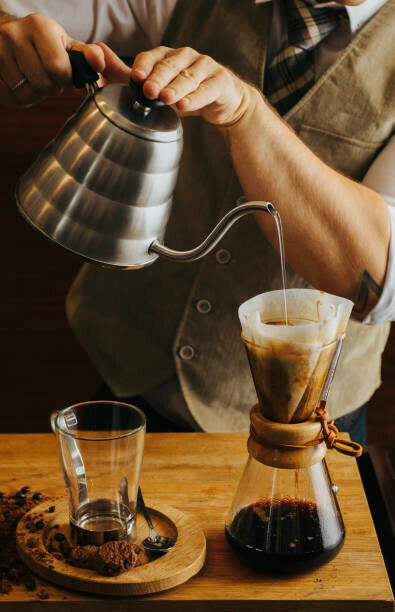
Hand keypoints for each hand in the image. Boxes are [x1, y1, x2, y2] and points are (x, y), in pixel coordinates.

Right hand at [0, 13, 104, 106]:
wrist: (6, 36)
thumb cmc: (43, 44)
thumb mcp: (66, 45)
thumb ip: (87, 56)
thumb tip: (98, 63)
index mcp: (39, 26)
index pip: (58, 68)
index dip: (65, 79)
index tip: (63, 74)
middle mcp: (14, 34)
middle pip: (43, 85)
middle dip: (51, 89)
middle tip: (47, 78)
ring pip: (27, 95)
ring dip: (36, 95)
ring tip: (33, 79)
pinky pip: (11, 99)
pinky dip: (20, 99)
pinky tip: (20, 84)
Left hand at [128, 45, 256, 126]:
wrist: (223, 101)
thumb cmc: (187, 94)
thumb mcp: (162, 89)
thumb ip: (136, 81)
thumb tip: (105, 67)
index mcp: (168, 56)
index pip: (152, 57)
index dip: (144, 66)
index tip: (136, 78)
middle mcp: (186, 56)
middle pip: (169, 66)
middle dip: (157, 79)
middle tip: (149, 91)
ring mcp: (205, 66)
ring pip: (188, 77)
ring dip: (176, 88)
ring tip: (166, 99)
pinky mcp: (220, 80)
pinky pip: (206, 90)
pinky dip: (195, 98)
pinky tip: (185, 105)